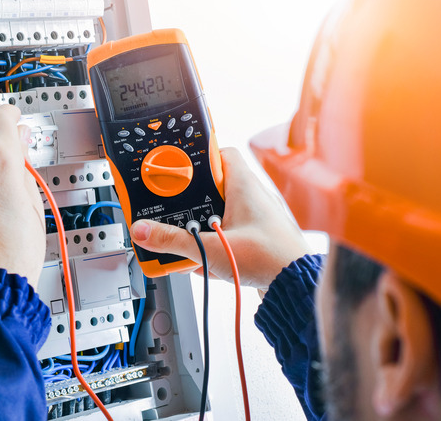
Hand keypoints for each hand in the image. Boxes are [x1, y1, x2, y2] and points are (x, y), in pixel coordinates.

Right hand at [129, 148, 311, 290]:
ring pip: (219, 215)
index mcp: (244, 185)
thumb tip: (145, 231)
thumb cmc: (271, 259)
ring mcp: (256, 219)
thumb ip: (174, 241)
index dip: (196, 157)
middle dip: (191, 205)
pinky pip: (228, 237)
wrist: (296, 288)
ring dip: (202, 231)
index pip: (219, 153)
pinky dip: (215, 248)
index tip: (175, 168)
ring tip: (190, 245)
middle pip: (212, 188)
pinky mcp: (257, 240)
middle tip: (175, 214)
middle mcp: (252, 198)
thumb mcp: (212, 249)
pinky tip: (208, 265)